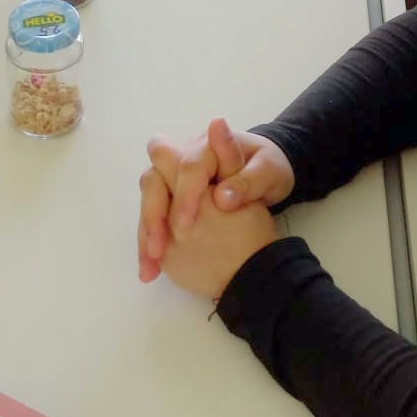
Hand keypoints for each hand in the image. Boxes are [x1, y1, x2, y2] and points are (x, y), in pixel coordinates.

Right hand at [138, 117, 294, 281]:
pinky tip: (152, 269)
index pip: (188, 166)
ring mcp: (176, 181)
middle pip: (154, 181)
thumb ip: (247, 181)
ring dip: (146, 234)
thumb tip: (221, 198)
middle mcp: (184, 159)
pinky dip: (151, 243)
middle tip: (159, 249)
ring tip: (150, 268)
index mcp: (208, 146)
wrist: (268, 174)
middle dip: (153, 215)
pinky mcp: (174, 201)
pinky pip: (155, 220)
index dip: (186, 194)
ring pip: (149, 203)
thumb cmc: (270, 168)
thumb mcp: (270, 171)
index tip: (186, 224)